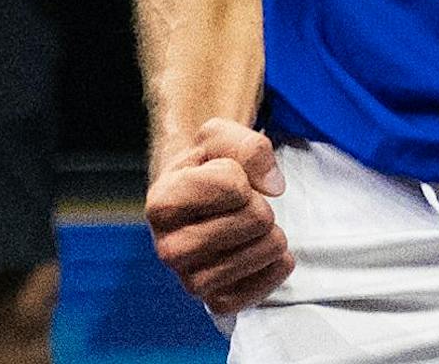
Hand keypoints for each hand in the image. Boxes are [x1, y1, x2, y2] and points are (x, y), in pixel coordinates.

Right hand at [145, 119, 292, 315]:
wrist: (198, 200)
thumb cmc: (207, 166)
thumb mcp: (218, 135)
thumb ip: (248, 146)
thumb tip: (273, 187)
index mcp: (162, 204)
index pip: (234, 185)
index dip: (241, 172)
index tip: (225, 175)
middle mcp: (169, 249)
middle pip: (257, 219)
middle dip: (260, 202)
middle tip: (240, 204)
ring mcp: (191, 281)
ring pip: (267, 248)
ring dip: (271, 230)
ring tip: (249, 225)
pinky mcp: (216, 302)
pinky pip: (265, 285)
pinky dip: (276, 264)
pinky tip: (262, 249)